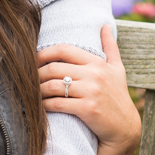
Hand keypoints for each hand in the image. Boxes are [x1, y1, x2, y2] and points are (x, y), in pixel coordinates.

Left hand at [37, 25, 140, 153]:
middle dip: (36, 73)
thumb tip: (105, 25)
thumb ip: (110, 47)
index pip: (63, 49)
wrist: (126, 128)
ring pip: (52, 85)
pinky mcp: (88, 109)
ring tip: (32, 93)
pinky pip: (57, 103)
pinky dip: (44, 105)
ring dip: (38, 90)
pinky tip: (40, 106)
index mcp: (98, 63)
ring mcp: (91, 92)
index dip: (43, 53)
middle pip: (54, 68)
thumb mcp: (117, 69)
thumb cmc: (118, 97)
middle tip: (28, 79)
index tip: (33, 60)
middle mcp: (95, 75)